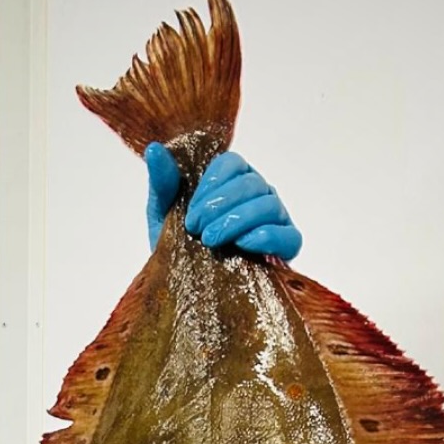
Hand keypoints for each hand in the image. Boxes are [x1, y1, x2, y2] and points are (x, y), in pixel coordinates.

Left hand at [144, 143, 301, 259]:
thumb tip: (154, 149)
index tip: (190, 213)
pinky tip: (242, 246)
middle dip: (220, 205)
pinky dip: (266, 237)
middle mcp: (257, 196)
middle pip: (251, 182)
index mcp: (231, 183)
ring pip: (269, 204)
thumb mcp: (163, 217)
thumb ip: (163, 183)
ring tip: (211, 241)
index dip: (211, 185)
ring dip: (238, 220)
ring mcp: (275, 219)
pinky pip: (289, 235)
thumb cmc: (179, 252)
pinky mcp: (286, 248)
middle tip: (196, 229)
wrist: (189, 294)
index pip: (232, 164)